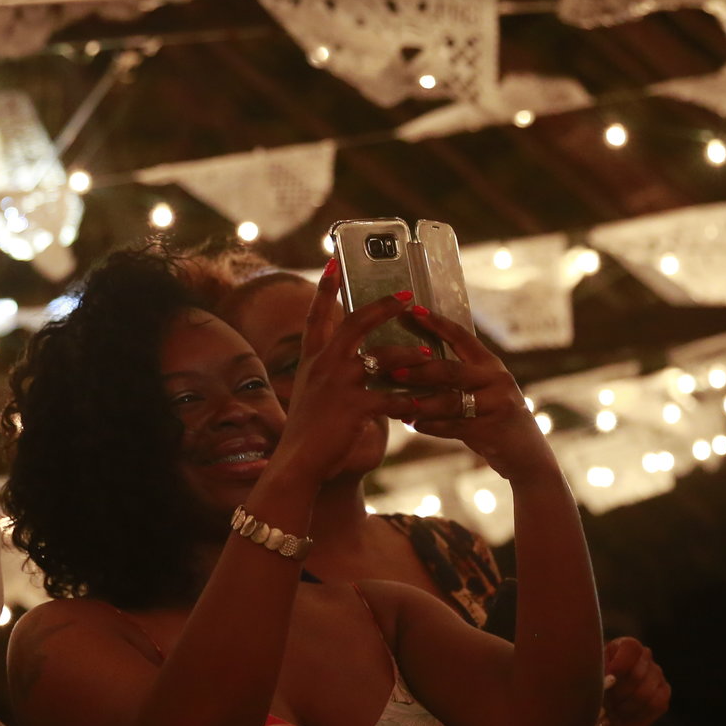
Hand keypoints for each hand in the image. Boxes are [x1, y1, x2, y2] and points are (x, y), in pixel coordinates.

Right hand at [262, 265, 403, 490]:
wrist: (296, 464)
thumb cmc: (306, 436)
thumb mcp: (311, 397)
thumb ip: (328, 378)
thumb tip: (352, 367)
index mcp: (312, 361)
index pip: (317, 316)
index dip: (325, 289)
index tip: (334, 261)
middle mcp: (323, 366)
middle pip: (355, 323)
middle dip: (382, 306)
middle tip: (406, 294)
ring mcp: (337, 384)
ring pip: (381, 358)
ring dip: (409, 355)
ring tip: (429, 355)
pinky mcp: (353, 407)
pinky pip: (390, 398)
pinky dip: (408, 402)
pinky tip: (422, 406)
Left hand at [372, 306, 552, 478]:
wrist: (526, 453)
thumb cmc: (495, 416)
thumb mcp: (484, 389)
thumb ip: (458, 376)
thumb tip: (415, 361)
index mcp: (490, 364)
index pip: (462, 337)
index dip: (437, 324)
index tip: (413, 311)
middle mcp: (496, 380)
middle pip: (451, 371)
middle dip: (419, 370)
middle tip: (392, 369)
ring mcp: (496, 405)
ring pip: (449, 402)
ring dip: (420, 404)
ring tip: (396, 405)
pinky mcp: (491, 430)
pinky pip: (453, 427)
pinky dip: (430, 426)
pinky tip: (413, 424)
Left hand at [593, 637, 670, 725]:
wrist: (598, 710)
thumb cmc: (591, 688)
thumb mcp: (589, 677)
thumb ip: (598, 675)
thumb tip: (610, 681)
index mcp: (625, 645)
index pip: (631, 648)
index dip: (619, 667)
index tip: (607, 681)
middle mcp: (645, 656)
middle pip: (636, 675)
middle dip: (617, 694)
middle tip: (602, 704)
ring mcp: (657, 674)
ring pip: (645, 692)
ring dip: (623, 707)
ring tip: (608, 713)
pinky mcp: (663, 694)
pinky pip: (655, 704)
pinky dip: (636, 714)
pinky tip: (621, 718)